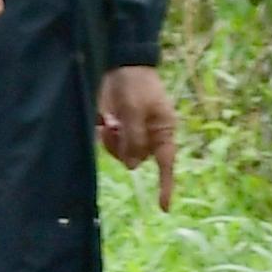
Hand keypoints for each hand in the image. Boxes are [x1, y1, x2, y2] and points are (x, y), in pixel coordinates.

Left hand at [97, 65, 176, 210]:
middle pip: (138, 158)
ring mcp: (136, 132)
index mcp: (164, 130)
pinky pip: (114, 145)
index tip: (164, 208)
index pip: (166, 163)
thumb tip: (133, 166)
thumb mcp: (134, 110)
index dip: (166, 186)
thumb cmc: (135, 84)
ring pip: (124, 154)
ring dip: (112, 144)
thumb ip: (134, 137)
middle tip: (113, 129)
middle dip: (124, 149)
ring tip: (108, 123)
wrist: (122, 63)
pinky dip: (107, 139)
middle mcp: (152, 135)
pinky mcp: (121, 128)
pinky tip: (104, 122)